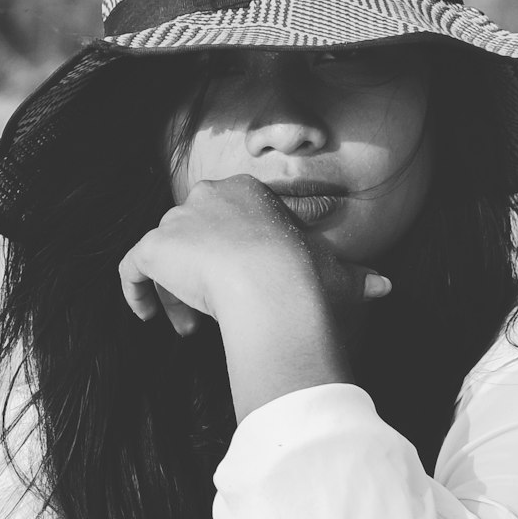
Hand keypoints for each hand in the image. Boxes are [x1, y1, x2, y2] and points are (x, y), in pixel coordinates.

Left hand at [118, 175, 390, 336]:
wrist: (272, 280)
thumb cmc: (305, 273)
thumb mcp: (332, 269)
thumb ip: (353, 276)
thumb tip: (385, 286)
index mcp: (248, 191)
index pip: (230, 222)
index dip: (232, 259)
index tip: (239, 292)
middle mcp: (209, 195)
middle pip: (193, 235)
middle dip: (200, 273)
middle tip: (213, 314)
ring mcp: (178, 219)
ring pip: (166, 255)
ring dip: (175, 290)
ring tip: (191, 327)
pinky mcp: (154, 246)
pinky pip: (132, 267)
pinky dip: (135, 290)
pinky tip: (147, 316)